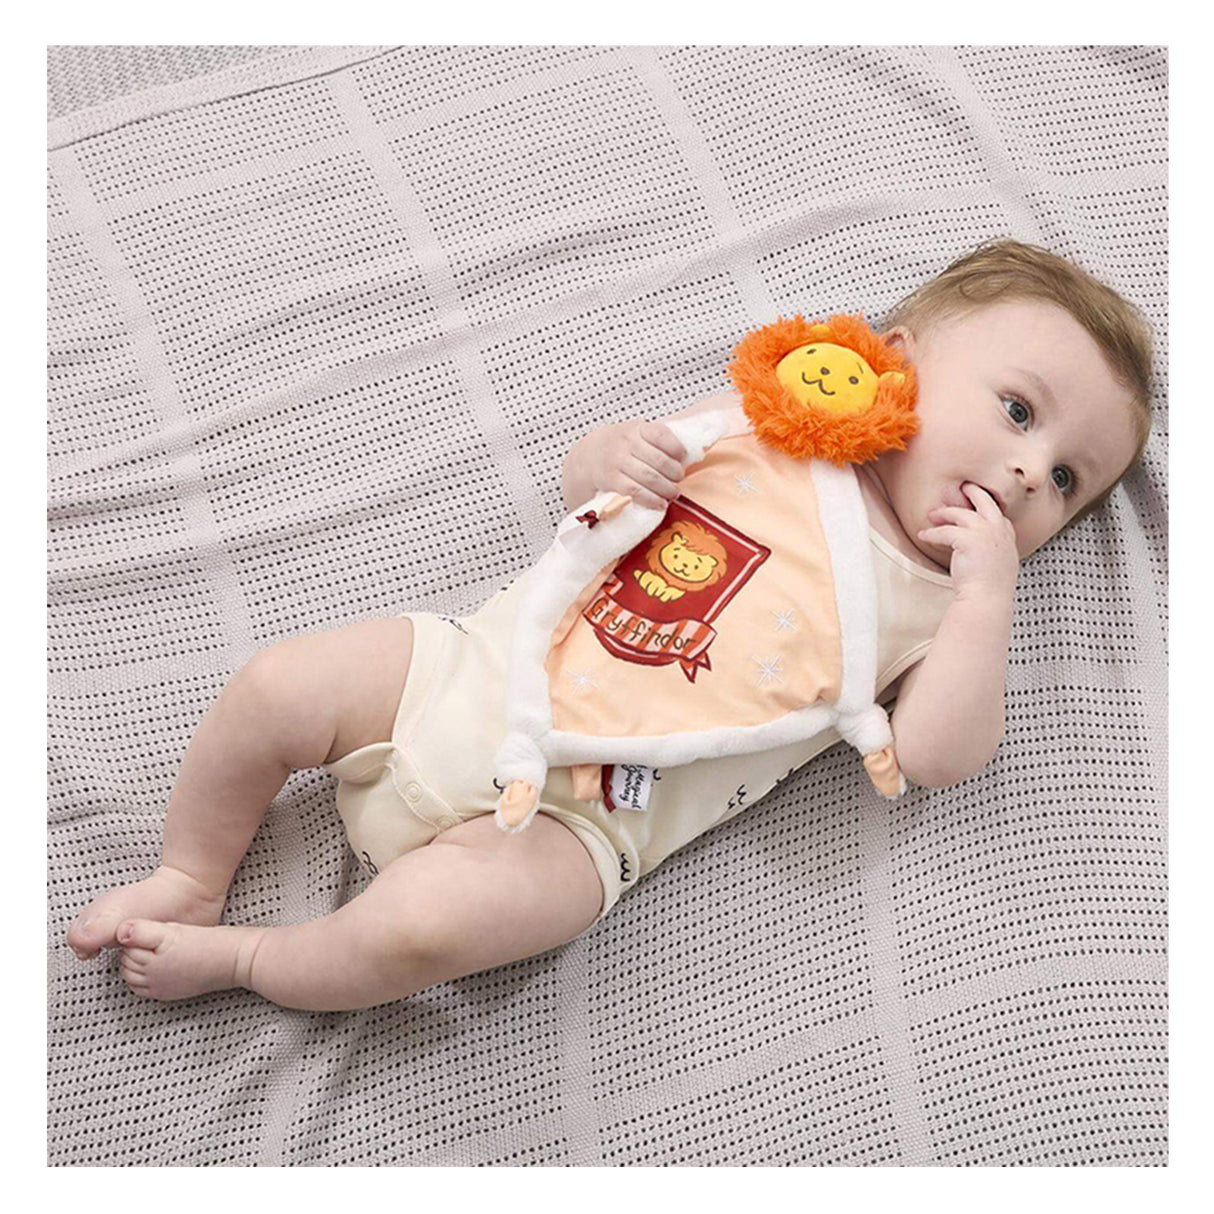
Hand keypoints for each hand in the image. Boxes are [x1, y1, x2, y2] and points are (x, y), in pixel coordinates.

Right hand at [596, 419, 687, 509]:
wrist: (588, 456)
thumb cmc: (620, 446)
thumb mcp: (636, 433)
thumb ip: (657, 440)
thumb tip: (688, 455)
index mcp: (637, 429)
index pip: (661, 435)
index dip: (677, 448)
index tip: (682, 457)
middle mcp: (626, 443)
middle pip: (660, 461)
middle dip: (675, 473)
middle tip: (678, 479)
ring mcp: (618, 462)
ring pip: (650, 478)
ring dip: (666, 489)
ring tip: (673, 493)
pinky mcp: (612, 480)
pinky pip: (636, 492)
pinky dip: (651, 500)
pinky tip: (660, 503)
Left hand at [917, 483, 1018, 601]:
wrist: (987, 598)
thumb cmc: (989, 588)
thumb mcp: (997, 565)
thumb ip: (991, 552)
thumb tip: (977, 549)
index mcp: (1007, 539)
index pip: (999, 516)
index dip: (987, 508)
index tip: (977, 504)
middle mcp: (998, 531)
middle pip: (986, 502)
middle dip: (974, 492)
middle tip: (964, 487)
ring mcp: (985, 533)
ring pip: (961, 514)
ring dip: (945, 513)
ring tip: (933, 515)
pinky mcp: (968, 539)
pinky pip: (945, 531)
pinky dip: (932, 533)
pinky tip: (924, 535)